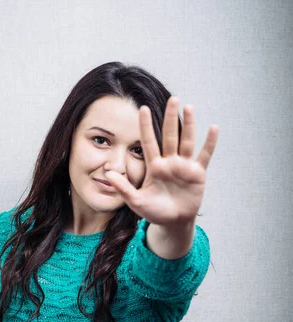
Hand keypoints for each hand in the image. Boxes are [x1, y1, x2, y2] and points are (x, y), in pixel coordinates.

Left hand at [103, 96, 218, 226]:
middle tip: (172, 99)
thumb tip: (108, 175)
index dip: (145, 126)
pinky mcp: (197, 173)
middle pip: (169, 135)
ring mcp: (184, 166)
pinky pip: (204, 155)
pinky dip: (209, 143)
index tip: (142, 108)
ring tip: (189, 107)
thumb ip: (123, 188)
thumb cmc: (154, 212)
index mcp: (154, 166)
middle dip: (170, 118)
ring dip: (189, 124)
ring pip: (186, 141)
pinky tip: (213, 128)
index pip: (148, 141)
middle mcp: (169, 162)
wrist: (173, 222)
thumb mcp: (136, 201)